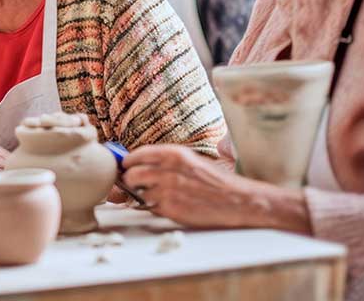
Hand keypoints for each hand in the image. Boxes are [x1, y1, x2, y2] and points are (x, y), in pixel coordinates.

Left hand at [123, 144, 309, 233]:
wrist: (238, 200)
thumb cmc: (216, 181)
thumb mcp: (191, 160)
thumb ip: (167, 161)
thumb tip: (142, 163)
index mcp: (174, 154)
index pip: (138, 154)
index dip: (128, 161)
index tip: (125, 165)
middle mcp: (168, 170)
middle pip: (132, 174)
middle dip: (129, 180)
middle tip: (132, 183)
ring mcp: (169, 191)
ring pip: (138, 192)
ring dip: (139, 194)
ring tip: (147, 194)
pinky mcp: (172, 209)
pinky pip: (150, 207)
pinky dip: (151, 207)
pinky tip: (162, 205)